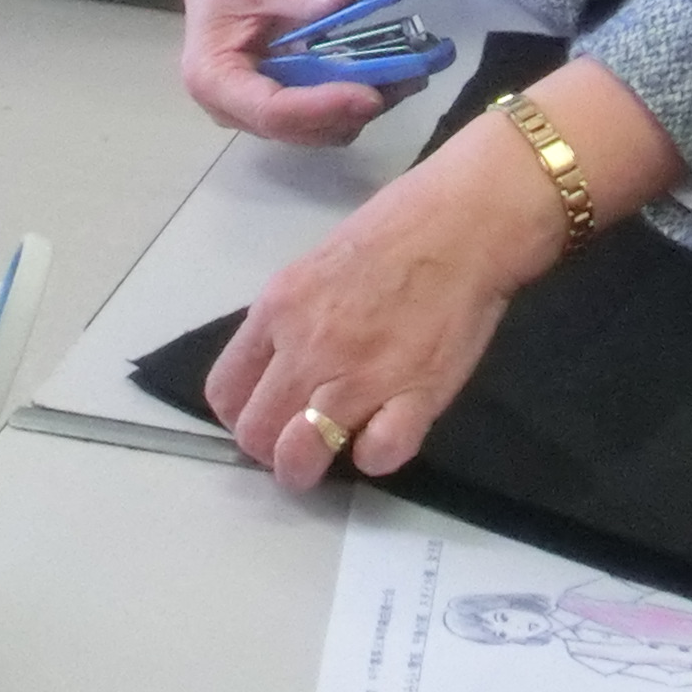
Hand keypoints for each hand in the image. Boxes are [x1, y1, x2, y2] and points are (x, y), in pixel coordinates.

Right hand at [178, 0, 394, 149]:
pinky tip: (398, 74)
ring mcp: (266, 108)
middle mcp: (237, 107)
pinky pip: (332, 111)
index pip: (271, 112)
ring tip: (410, 76)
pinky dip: (365, 95)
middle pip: (302, 129)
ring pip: (323, 128)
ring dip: (367, 106)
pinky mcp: (293, 99)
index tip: (369, 94)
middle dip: (352, 110)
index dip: (322, 107)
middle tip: (402, 81)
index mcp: (214, 79)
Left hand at [206, 129, 567, 489]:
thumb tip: (284, 360)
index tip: (265, 417)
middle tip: (296, 448)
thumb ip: (293, 318)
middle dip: (270, 452)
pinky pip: (377, 455)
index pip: (225, 391)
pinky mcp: (414, 397)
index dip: (241, 415)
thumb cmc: (397, 228)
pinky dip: (376, 457)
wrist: (465, 222)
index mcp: (277, 311)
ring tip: (325, 463)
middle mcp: (307, 350)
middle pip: (256, 433)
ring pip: (301, 456)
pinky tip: (383, 437)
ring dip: (308, 469)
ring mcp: (358, 378)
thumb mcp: (316, 266)